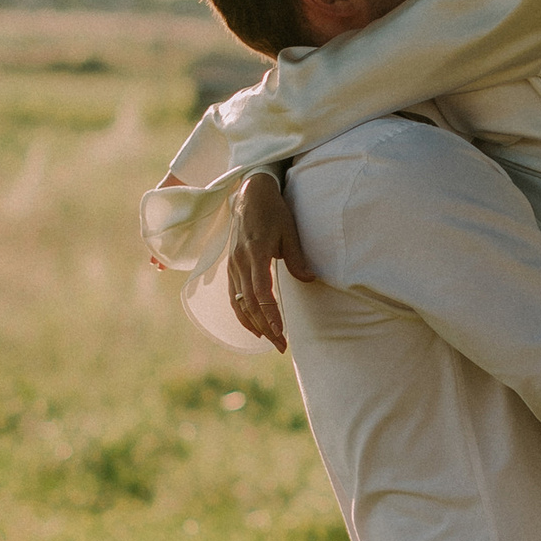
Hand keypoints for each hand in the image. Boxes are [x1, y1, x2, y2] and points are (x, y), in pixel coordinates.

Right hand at [225, 168, 311, 347]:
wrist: (250, 194)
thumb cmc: (273, 211)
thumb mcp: (289, 230)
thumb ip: (297, 257)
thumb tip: (310, 279)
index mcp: (255, 253)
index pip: (260, 292)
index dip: (270, 315)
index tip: (281, 332)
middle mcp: (239, 262)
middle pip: (249, 303)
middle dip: (265, 327)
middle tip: (281, 346)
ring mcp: (232, 265)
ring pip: (239, 303)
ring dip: (254, 325)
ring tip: (271, 340)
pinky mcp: (231, 267)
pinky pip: (233, 296)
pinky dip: (242, 314)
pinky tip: (254, 326)